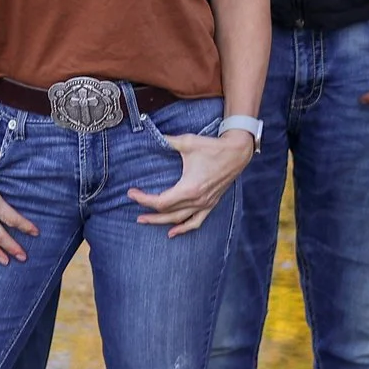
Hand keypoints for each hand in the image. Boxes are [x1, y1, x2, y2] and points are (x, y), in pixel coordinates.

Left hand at [127, 130, 253, 235]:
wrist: (236, 152)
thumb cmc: (212, 147)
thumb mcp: (187, 142)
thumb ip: (167, 141)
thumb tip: (152, 136)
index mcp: (189, 188)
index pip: (161, 202)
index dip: (144, 200)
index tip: (132, 193)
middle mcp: (197, 200)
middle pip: (167, 213)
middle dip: (149, 213)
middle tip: (135, 213)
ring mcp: (205, 204)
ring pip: (180, 220)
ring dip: (162, 222)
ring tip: (147, 221)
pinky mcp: (211, 204)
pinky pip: (196, 222)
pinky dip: (184, 228)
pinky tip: (173, 232)